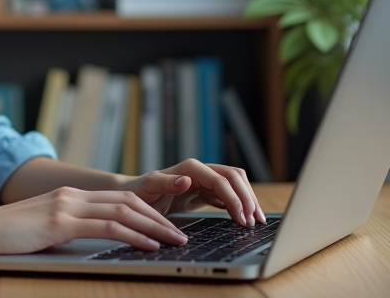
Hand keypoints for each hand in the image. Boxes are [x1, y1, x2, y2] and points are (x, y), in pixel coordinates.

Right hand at [0, 186, 189, 254]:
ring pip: (124, 211)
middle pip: (129, 201)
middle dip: (159, 217)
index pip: (119, 198)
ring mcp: (67, 206)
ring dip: (154, 227)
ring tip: (175, 241)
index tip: (167, 225)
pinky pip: (107, 227)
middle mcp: (72, 195)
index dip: (148, 210)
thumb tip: (92, 243)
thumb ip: (68, 228)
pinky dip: (133, 235)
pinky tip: (149, 245)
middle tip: (180, 234)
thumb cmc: (6, 236)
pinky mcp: (61, 221)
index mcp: (70, 196)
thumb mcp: (44, 228)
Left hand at [123, 160, 266, 226]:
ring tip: (255, 220)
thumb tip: (186, 180)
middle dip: (247, 198)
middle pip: (234, 178)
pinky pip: (228, 194)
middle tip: (254, 222)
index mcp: (190, 168)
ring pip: (235, 184)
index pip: (221, 180)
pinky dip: (238, 204)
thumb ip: (165, 182)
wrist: (133, 195)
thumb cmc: (138, 191)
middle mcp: (200, 170)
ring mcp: (204, 180)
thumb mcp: (148, 188)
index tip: (242, 218)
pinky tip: (243, 217)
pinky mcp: (204, 191)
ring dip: (247, 199)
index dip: (235, 198)